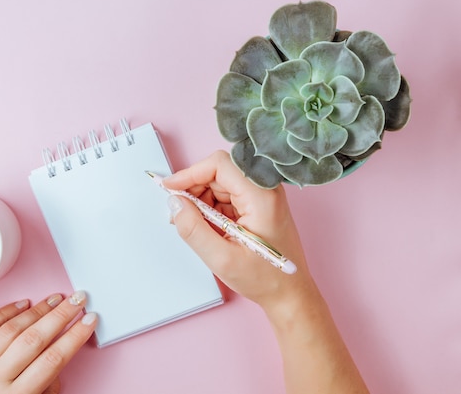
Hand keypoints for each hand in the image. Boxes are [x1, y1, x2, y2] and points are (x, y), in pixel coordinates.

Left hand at [0, 291, 96, 393]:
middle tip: (79, 299)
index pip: (53, 360)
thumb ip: (43, 392)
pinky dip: (5, 312)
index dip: (74, 337)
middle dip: (61, 315)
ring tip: (57, 298)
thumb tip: (56, 370)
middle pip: (34, 339)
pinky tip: (23, 303)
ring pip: (11, 329)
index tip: (89, 322)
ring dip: (38, 310)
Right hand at [165, 151, 368, 393]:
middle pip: (219, 172)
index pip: (220, 165)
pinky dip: (211, 208)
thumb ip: (193, 229)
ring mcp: (262, 196)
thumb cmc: (265, 279)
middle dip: (194, 189)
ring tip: (195, 226)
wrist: (290, 295)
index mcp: (261, 196)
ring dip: (201, 200)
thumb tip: (174, 203)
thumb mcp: (221, 259)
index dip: (190, 173)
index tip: (170, 188)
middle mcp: (265, 189)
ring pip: (220, 183)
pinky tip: (208, 228)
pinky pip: (227, 196)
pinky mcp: (258, 205)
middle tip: (179, 213)